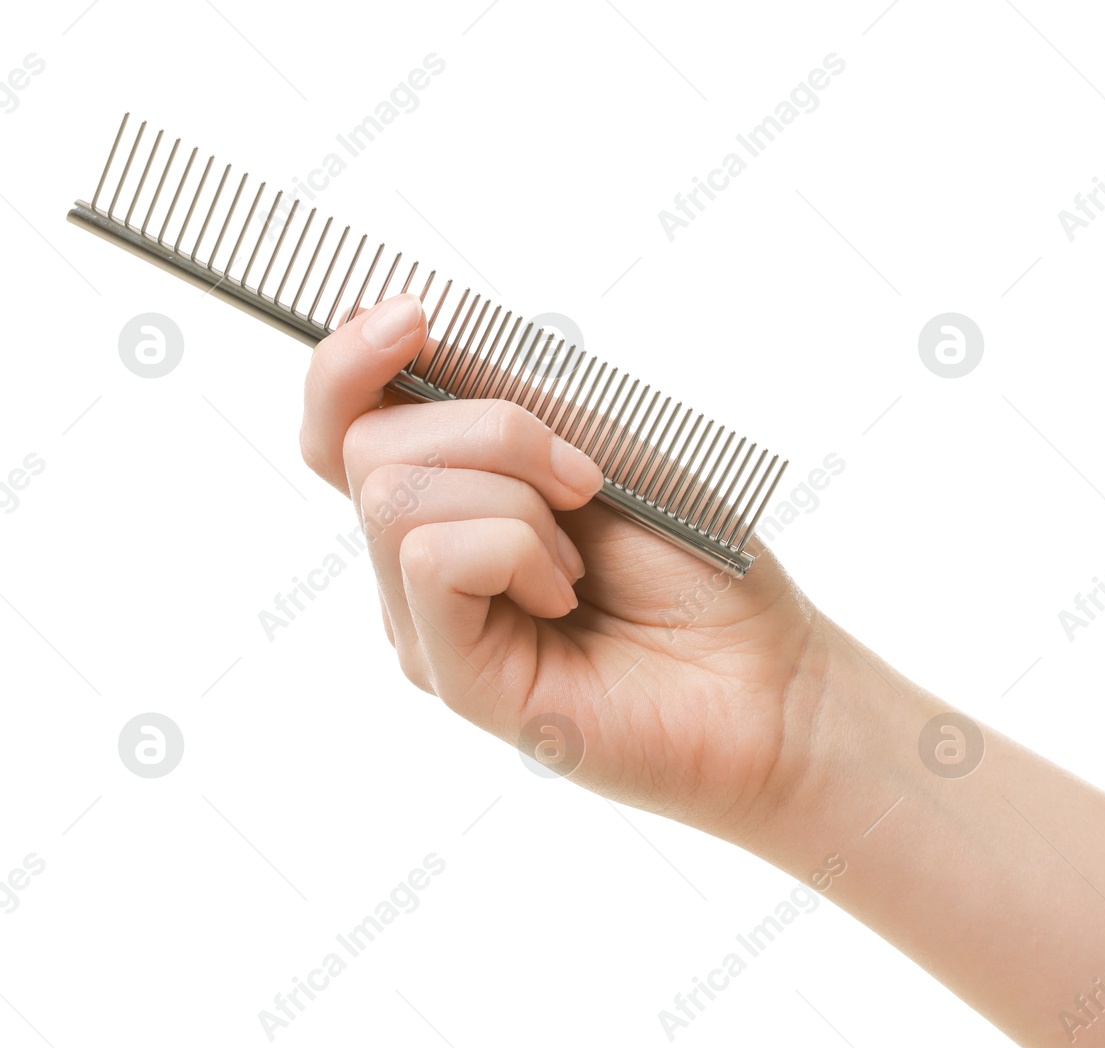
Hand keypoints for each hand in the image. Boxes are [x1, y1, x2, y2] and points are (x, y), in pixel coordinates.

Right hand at [299, 293, 833, 841]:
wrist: (765, 674)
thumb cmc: (695, 563)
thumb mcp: (601, 444)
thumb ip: (500, 397)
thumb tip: (400, 326)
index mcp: (450, 498)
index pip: (339, 420)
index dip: (346, 358)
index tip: (413, 313)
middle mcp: (419, 561)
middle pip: (362, 442)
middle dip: (489, 429)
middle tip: (585, 480)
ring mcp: (427, 624)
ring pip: (392, 495)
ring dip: (515, 494)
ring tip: (581, 556)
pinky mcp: (450, 677)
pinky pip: (432, 558)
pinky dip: (518, 549)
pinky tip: (566, 596)